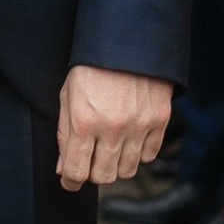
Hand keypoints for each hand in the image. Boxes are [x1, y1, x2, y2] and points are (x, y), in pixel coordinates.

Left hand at [56, 64, 170, 189]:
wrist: (127, 42)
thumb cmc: (91, 68)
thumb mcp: (67, 96)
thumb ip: (65, 134)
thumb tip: (64, 168)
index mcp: (84, 121)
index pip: (76, 171)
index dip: (70, 181)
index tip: (69, 181)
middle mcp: (112, 128)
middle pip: (103, 176)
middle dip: (92, 174)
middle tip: (88, 162)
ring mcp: (139, 126)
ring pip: (127, 170)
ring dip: (115, 166)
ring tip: (108, 151)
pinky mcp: (159, 121)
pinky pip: (148, 156)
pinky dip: (137, 154)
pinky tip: (128, 141)